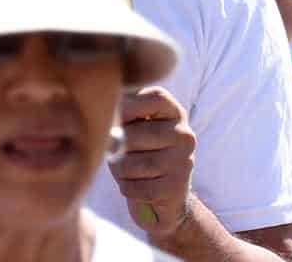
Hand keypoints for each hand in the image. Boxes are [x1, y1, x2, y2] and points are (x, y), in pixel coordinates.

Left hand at [108, 86, 195, 238]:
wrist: (163, 193)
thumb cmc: (140, 150)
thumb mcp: (134, 123)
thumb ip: (121, 111)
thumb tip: (107, 116)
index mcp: (173, 111)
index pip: (152, 98)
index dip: (125, 108)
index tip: (116, 121)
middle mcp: (184, 134)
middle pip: (131, 136)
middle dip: (114, 148)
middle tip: (116, 153)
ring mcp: (183, 162)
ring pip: (131, 164)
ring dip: (118, 170)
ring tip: (124, 169)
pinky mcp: (176, 188)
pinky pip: (137, 188)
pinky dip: (127, 188)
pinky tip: (133, 184)